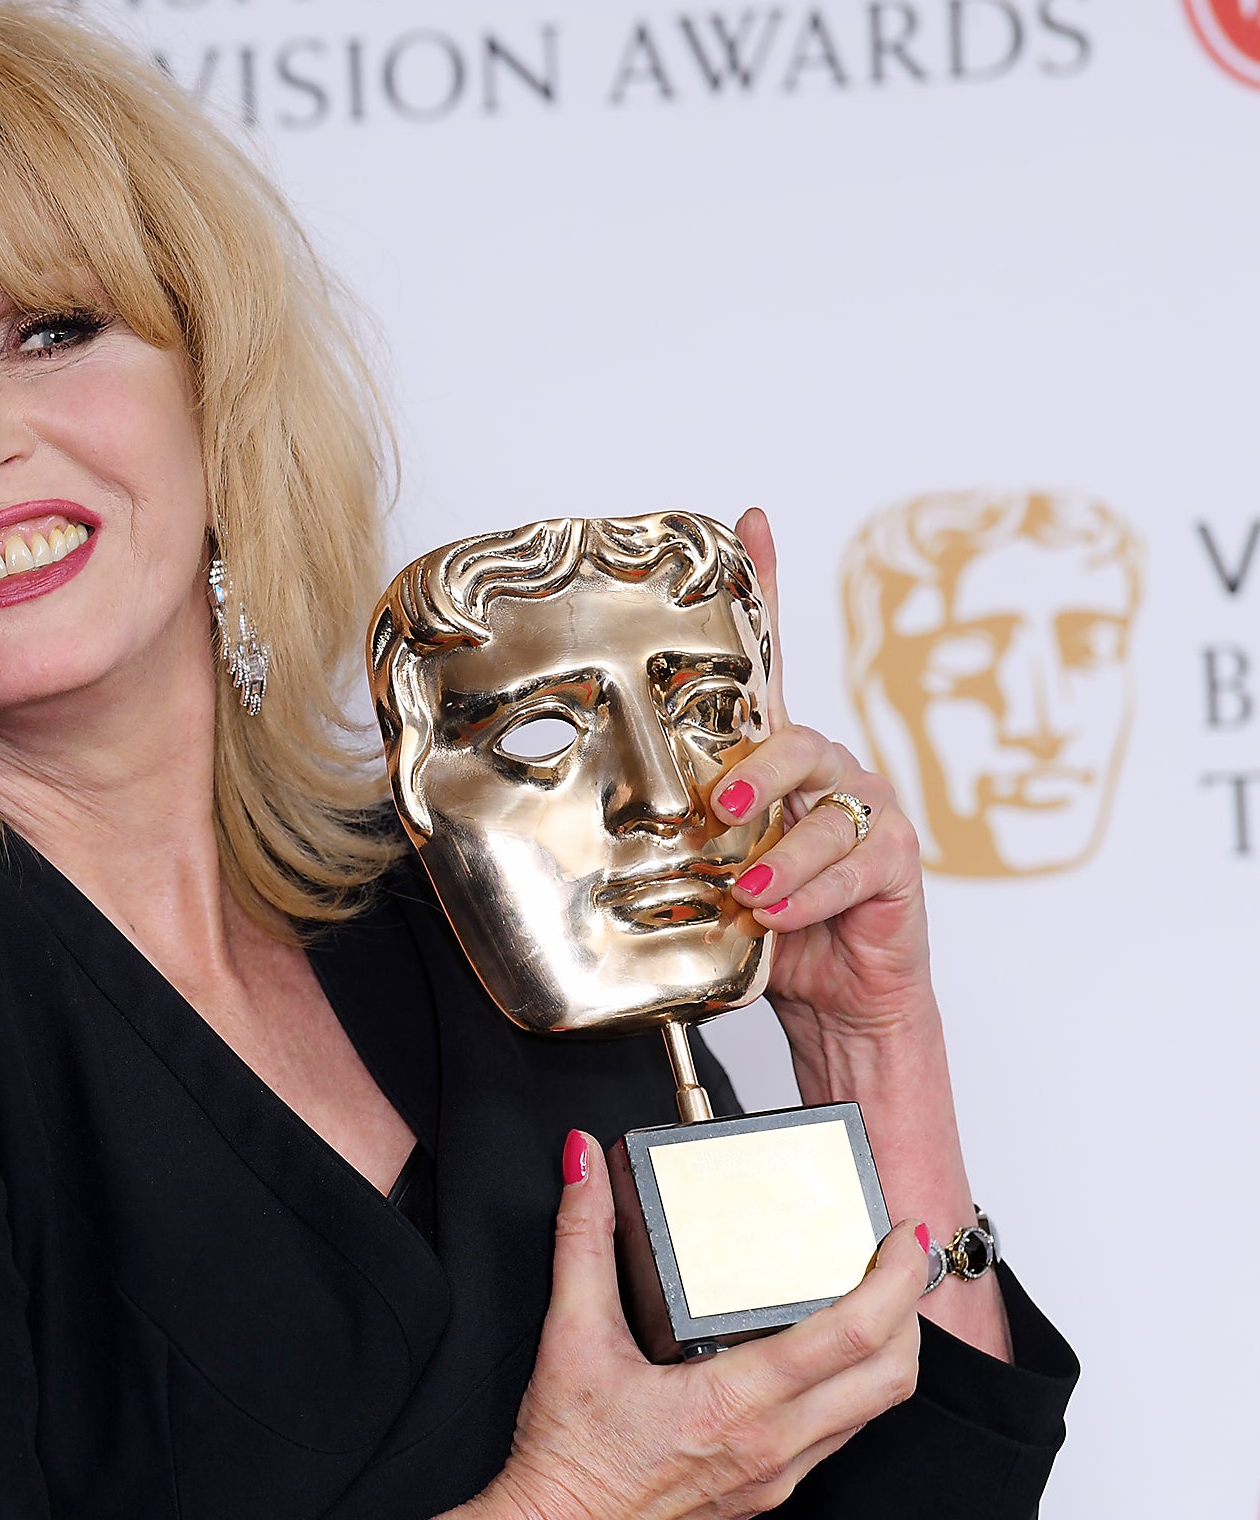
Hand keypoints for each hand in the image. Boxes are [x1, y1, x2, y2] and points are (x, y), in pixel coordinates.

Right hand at [465, 1133, 925, 1519]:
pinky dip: (853, 1387)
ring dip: (890, 1351)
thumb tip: (584, 1166)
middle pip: (890, 1378)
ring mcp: (777, 1475)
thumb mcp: (570, 1335)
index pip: (850, 1337)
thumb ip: (582, 1239)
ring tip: (875, 1296)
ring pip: (872, 1412)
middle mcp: (771, 1445)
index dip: (893, 1280)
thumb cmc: (569, 1456)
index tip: (902, 1237)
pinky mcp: (768, 1491)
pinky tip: (822, 1357)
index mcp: (734, 1403)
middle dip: (911, 1309)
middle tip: (901, 1258)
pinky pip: (838, 1436)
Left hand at [710, 508, 936, 1052]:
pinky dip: (812, 892)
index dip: (765, 589)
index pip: (770, 663)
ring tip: (745, 891)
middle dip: (758, 770)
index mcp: (776, 761)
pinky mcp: (898, 857)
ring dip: (779, 855)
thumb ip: (689, 834)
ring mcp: (867, 808)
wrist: (833, 995)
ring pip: (824, 808)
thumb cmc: (767, 924)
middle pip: (796, 737)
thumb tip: (621, 818)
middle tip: (723, 808)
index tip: (750, 524)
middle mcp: (825, 770)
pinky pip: (856, 861)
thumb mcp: (713, 868)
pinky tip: (781, 914)